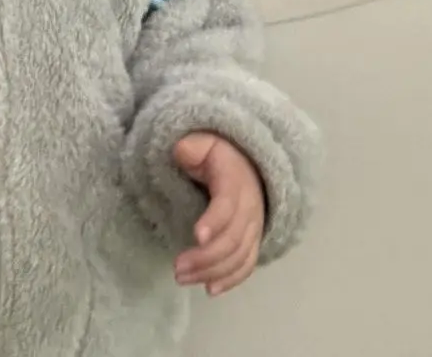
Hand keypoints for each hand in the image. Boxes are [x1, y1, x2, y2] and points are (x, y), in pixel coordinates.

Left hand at [172, 132, 265, 295]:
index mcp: (236, 183)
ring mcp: (254, 228)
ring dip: (211, 272)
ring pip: (238, 257)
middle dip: (205, 257)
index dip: (214, 221)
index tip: (196, 235)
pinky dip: (231, 280)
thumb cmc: (218, 154)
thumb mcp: (205, 142)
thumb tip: (181, 151)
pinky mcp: (252, 241)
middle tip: (177, 267)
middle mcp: (251, 209)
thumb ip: (192, 146)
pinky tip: (210, 290)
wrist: (248, 164)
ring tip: (181, 277)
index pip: (227, 206)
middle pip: (232, 239)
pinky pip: (247, 265)